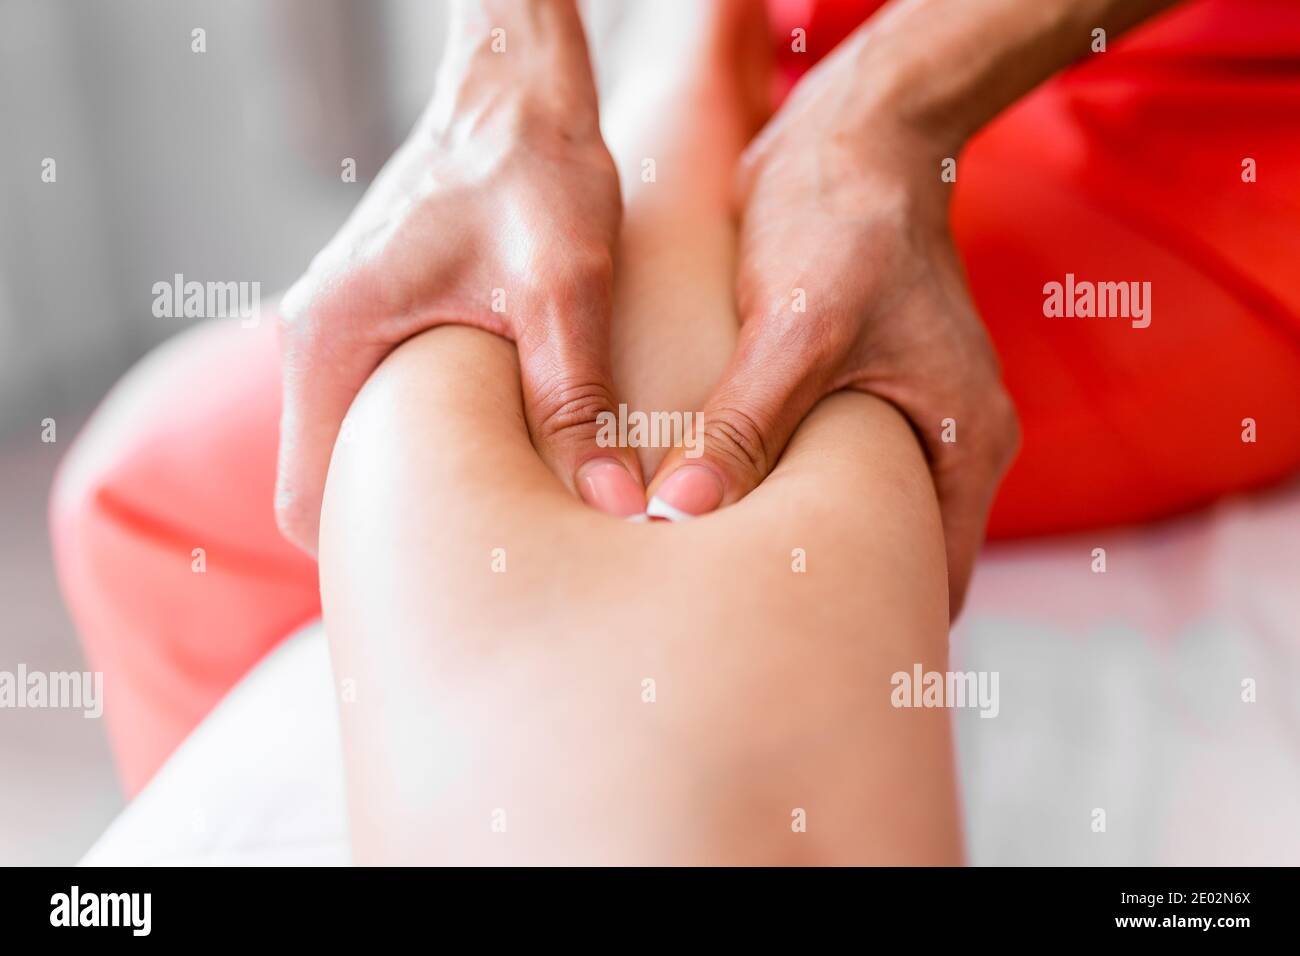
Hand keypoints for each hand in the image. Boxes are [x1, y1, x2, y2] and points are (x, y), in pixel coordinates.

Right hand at [276, 0, 643, 552]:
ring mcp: (343, 326)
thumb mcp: (562, 286)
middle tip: (478, 563)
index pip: (307, 499)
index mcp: (334, 338)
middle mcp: (319, 337)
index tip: (443, 582)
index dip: (366, 558)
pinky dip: (420, 446)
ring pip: (353, 449)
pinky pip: (378, 409)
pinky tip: (492, 453)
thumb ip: (576, 397)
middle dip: (390, 534)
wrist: (515, 91)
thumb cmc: (531, 169)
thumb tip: (610, 502)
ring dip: (408, 489)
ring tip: (492, 519)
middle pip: (325, 483)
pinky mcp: (379, 315)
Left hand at [646, 37, 1019, 616]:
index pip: (935, 579)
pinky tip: (731, 514)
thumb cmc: (842, 220)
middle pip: (899, 558)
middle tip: (756, 645)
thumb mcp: (798, 325)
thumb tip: (682, 514)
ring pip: (861, 516)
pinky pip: (832, 469)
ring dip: (806, 545)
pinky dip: (791, 496)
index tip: (807, 666)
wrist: (851, 135)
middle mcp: (949, 439)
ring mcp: (908, 418)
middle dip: (837, 600)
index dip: (877, 629)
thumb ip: (745, 423)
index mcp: (966, 440)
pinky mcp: (863, 393)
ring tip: (734, 592)